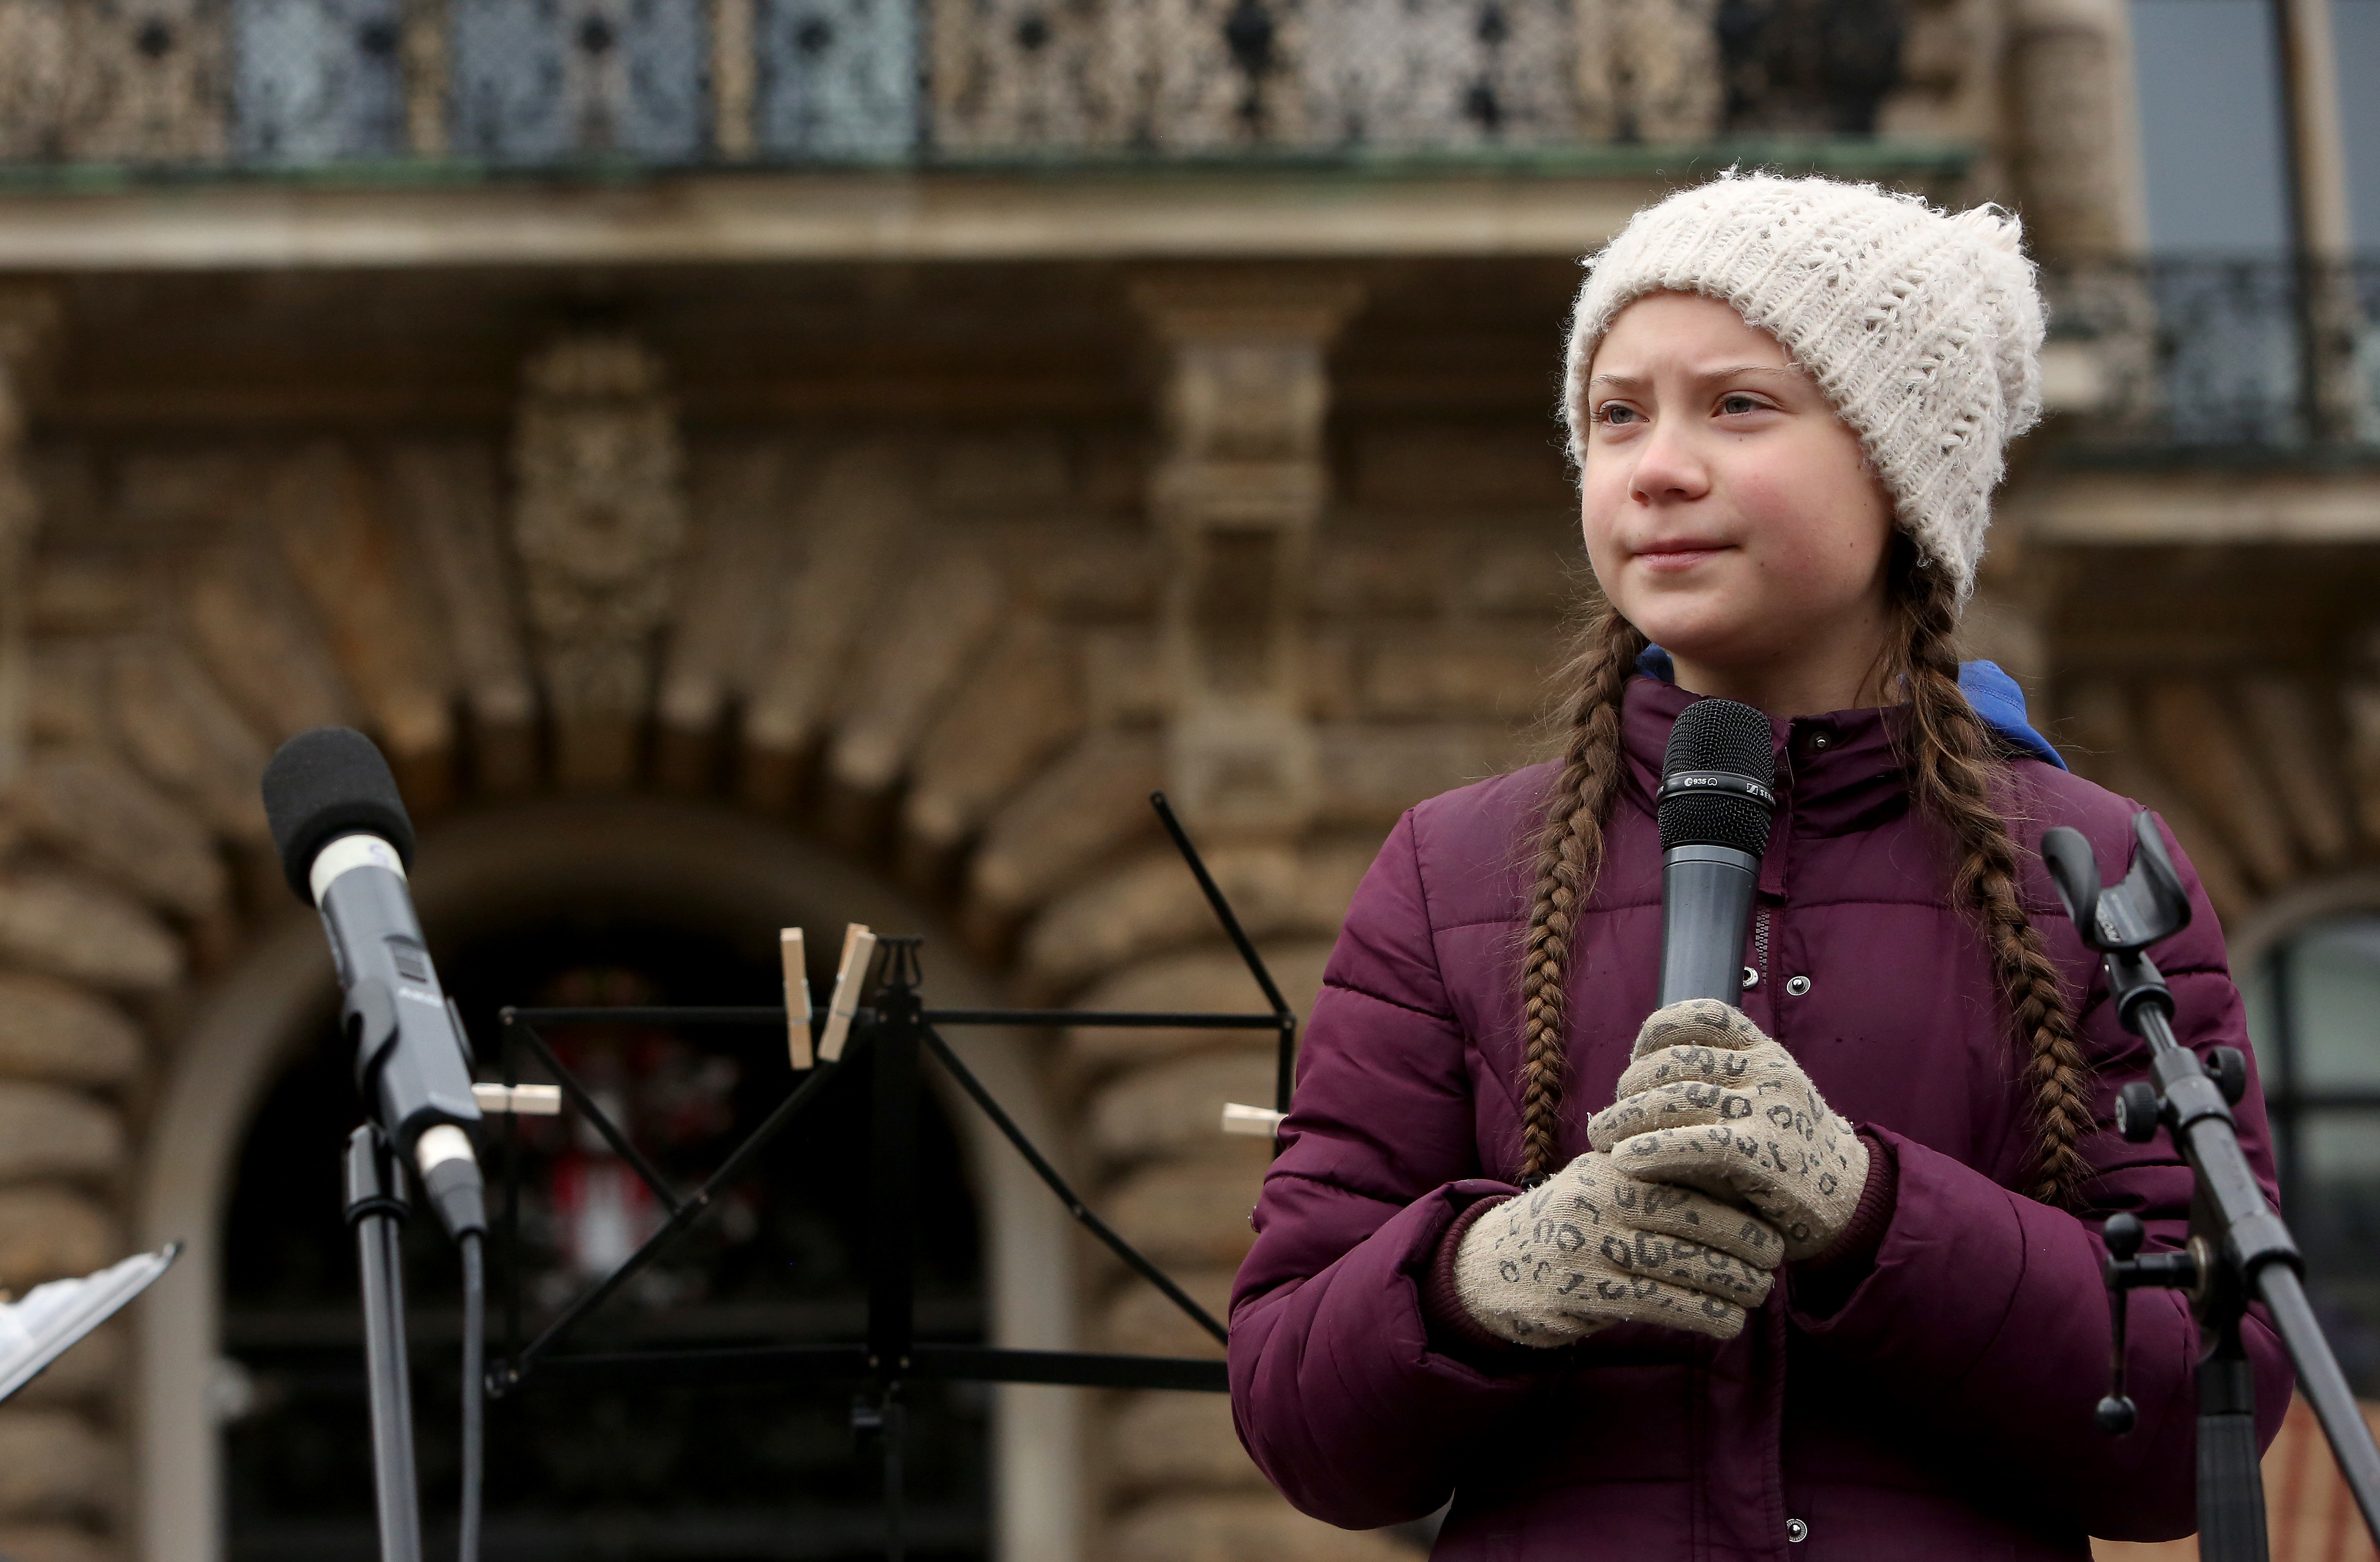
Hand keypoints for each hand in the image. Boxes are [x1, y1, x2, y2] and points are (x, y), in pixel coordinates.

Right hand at [1452, 1149, 1783, 1345]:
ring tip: (1758, 1293)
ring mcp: (1587, 1245)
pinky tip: (1726, 1322)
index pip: (1689, 1174)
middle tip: (1775, 1261)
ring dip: (1731, 1284)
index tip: (1772, 1221)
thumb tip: (1745, 1185)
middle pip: (1691, 1218)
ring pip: (1680, 1264)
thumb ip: (1661, 1177)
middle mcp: (1600, 1199)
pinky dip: (1701, 1314)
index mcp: (1613, 1164)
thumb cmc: (1576, 1221)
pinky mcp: (1582, 1293)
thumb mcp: (1606, 1182)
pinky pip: (1657, 1303)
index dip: (1738, 1201)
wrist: (1495, 1264)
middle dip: (1745, 1243)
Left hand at [1586, 998, 1870, 1261]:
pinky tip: (1625, 1159)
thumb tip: (1634, 1087)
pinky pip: (1695, 1142)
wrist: (1853, 1202)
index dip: (1657, 1030)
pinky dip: (1652, 1149)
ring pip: (1678, 1099)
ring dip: (1627, 1119)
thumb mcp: (1760, 1102)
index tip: (1634, 1059)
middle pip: (1677, 1061)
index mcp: (1766, 1052)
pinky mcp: (1765, 1155)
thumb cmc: (1788, 1154)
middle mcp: (1769, 1071)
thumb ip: (1714, 1085)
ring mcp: (1769, 1111)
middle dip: (1633, 1087)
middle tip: (1611, 1115)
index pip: (1704, 1015)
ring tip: (1601, 1138)